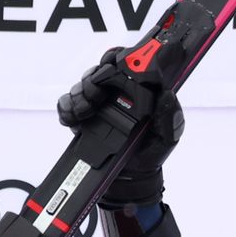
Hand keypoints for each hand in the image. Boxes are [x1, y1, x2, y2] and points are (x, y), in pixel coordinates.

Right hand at [58, 47, 185, 207]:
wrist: (131, 177)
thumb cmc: (151, 151)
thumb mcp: (168, 136)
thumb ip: (170, 115)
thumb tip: (167, 95)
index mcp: (137, 92)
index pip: (125, 65)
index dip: (117, 59)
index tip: (112, 64)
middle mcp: (115, 93)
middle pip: (98, 71)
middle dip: (94, 78)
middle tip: (97, 93)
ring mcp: (95, 104)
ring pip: (80, 86)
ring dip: (81, 95)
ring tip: (87, 110)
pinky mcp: (80, 117)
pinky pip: (65, 105)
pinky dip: (67, 109)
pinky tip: (75, 119)